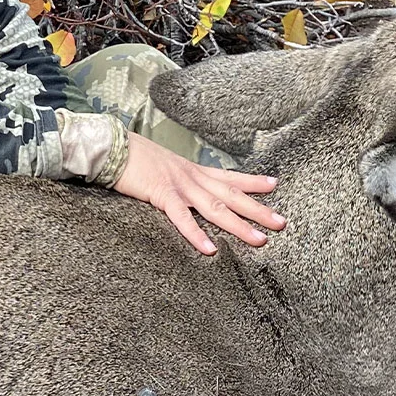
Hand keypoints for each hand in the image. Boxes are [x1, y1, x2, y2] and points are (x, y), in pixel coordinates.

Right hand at [112, 134, 283, 255]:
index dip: (253, 181)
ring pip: (216, 208)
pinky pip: (182, 218)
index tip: (275, 184)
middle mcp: (193, 177)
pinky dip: (196, 234)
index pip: (230, 176)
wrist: (113, 146)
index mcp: (194, 171)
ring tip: (260, 240)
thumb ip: (179, 179)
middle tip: (282, 222)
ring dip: (239, 225)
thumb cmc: (135, 158)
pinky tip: (209, 249)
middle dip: (258, 210)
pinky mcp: (162, 194)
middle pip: (232, 195)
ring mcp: (180, 186)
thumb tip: (186, 190)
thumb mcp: (164, 167)